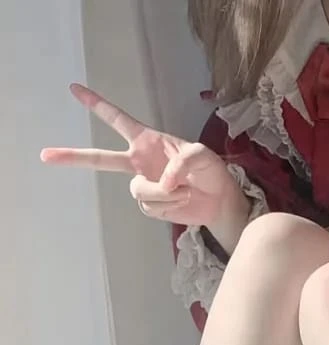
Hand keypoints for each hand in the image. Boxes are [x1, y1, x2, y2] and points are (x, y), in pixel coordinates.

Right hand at [40, 84, 241, 226]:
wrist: (219, 201)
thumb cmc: (211, 171)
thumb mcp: (201, 155)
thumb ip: (181, 162)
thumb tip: (162, 182)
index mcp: (147, 141)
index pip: (117, 120)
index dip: (97, 105)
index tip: (75, 90)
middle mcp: (140, 162)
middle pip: (100, 159)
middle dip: (73, 157)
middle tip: (46, 155)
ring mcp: (144, 184)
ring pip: (139, 191)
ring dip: (166, 194)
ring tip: (185, 190)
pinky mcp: (151, 205)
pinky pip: (151, 207)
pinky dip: (170, 206)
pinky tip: (182, 200)